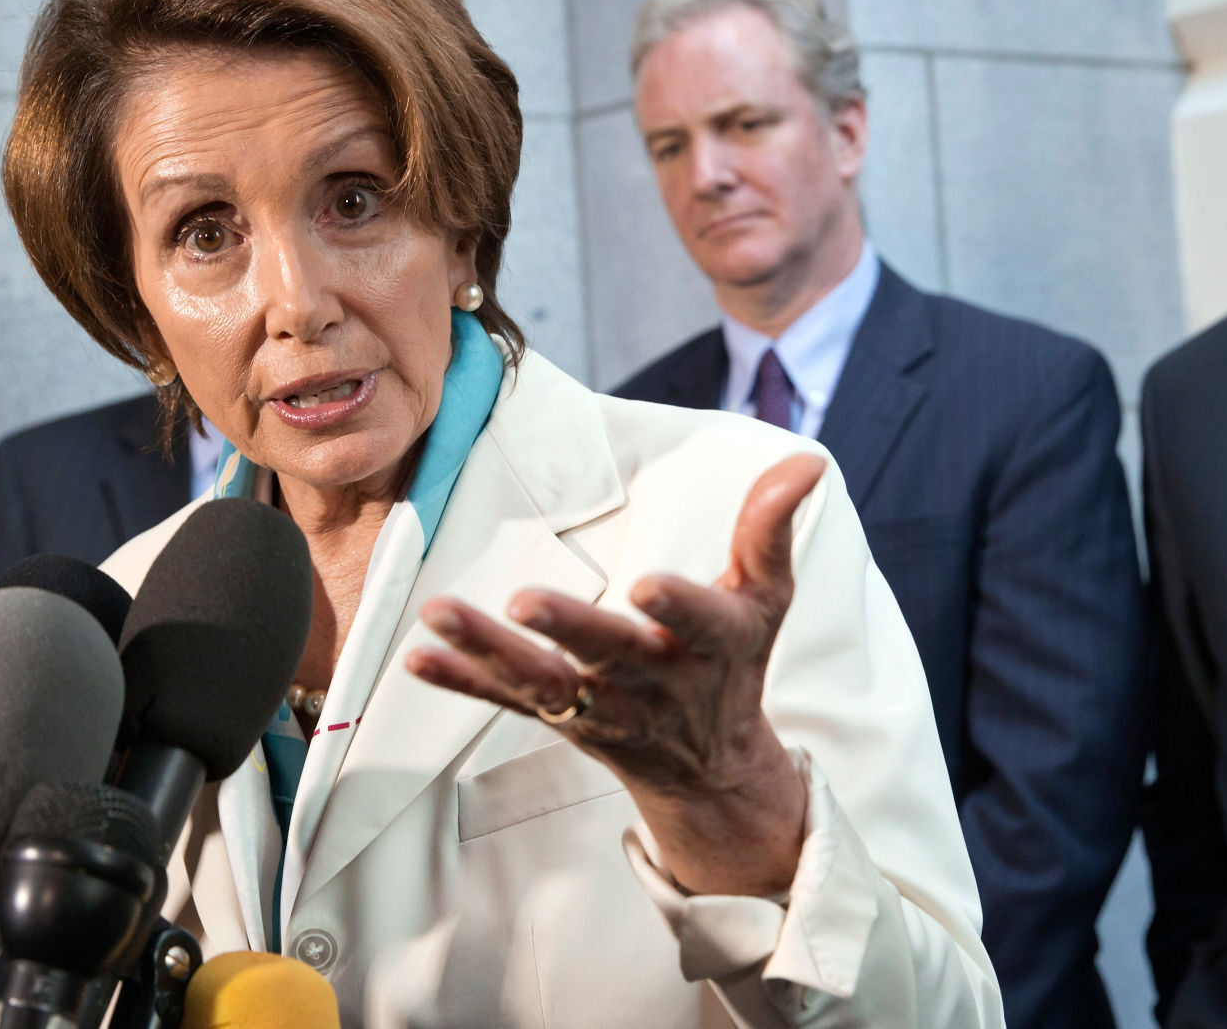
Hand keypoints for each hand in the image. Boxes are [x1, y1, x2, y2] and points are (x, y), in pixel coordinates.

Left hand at [405, 452, 826, 894]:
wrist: (706, 767)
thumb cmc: (735, 664)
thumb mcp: (766, 601)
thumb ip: (772, 530)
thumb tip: (808, 459)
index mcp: (709, 646)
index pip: (698, 624)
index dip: (678, 605)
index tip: (650, 585)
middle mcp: (653, 681)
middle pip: (609, 655)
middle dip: (570, 630)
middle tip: (527, 601)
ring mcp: (599, 706)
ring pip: (541, 683)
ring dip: (488, 650)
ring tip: (440, 612)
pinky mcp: (558, 718)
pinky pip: (504, 703)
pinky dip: (461, 681)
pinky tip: (418, 656)